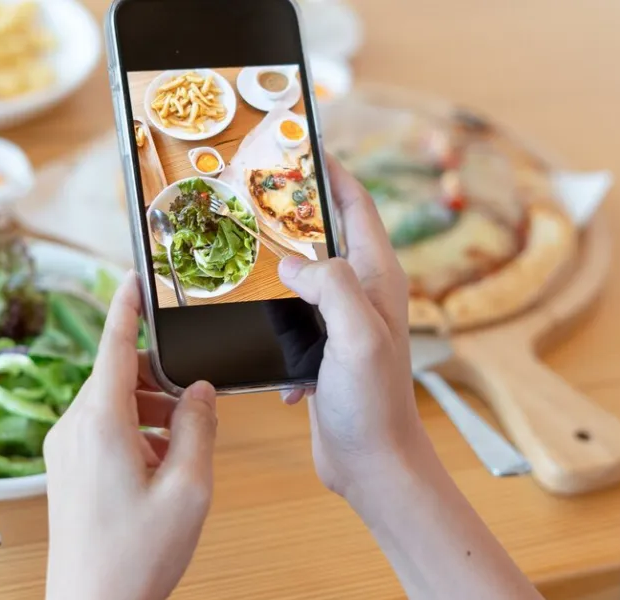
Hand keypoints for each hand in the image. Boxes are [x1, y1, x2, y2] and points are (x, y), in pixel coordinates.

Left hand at [44, 273, 217, 599]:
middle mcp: (73, 428)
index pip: (114, 346)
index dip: (126, 307)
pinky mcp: (65, 470)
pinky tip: (159, 469)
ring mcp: (64, 450)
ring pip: (113, 405)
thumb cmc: (135, 556)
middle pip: (120, 377)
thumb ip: (199, 427)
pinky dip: (135, 434)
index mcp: (100, 422)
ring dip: (151, 413)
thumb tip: (200, 392)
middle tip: (196, 407)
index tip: (133, 278)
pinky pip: (102, 430)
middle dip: (160, 382)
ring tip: (181, 452)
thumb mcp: (189, 487)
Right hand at [277, 155, 432, 496]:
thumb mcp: (357, 336)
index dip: (332, 172)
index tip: (301, 145)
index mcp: (378, 278)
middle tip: (254, 194)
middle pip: (325, 235)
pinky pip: (289, 319)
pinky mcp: (322, 350)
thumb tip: (293, 261)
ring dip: (275, 268)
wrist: (372, 463)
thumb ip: (331, 287)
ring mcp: (341, 322)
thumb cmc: (374, 403)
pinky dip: (271, 323)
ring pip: (303, 276)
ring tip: (241, 254)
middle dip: (292, 214)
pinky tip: (259, 341)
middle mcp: (362, 293)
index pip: (357, 207)